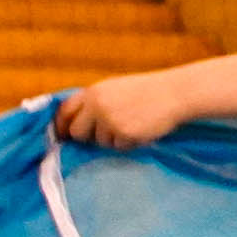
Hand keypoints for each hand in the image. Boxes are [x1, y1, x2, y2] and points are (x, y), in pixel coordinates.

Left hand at [52, 69, 196, 149]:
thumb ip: (94, 103)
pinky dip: (128, 143)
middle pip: (77, 132)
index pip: (65, 111)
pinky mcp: (124, 134)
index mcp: (93, 92)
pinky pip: (118, 147)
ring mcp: (110, 120)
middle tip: (107, 132)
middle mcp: (97, 105)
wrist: (175, 93)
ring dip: (114, 138)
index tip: (61, 136)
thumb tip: (72, 126)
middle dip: (88, 137)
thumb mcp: (114, 89)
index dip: (61, 125)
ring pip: (100, 142)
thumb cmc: (146, 92)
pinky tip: (141, 129)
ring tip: (132, 123)